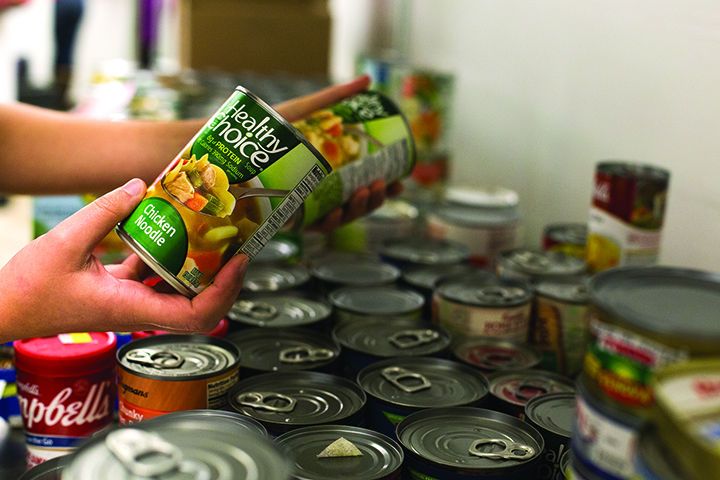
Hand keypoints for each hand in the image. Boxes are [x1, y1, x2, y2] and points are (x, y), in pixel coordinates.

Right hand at [0, 179, 246, 341]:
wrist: (2, 309)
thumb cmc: (27, 290)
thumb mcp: (64, 242)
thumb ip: (106, 212)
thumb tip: (140, 185)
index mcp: (131, 307)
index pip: (196, 315)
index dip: (225, 292)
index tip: (238, 263)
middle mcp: (138, 309)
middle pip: (200, 306)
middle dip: (224, 280)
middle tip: (237, 248)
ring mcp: (131, 301)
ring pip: (181, 291)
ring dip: (201, 268)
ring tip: (214, 237)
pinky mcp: (120, 290)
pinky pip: (156, 276)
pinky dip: (169, 256)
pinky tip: (170, 229)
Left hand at [274, 76, 405, 230]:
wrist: (231, 142)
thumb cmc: (268, 128)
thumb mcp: (306, 111)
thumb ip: (335, 98)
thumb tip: (368, 80)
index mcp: (327, 178)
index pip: (362, 189)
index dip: (384, 191)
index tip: (401, 183)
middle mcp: (317, 196)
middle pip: (354, 206)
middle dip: (374, 200)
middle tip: (381, 184)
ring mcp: (303, 209)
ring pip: (338, 218)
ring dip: (357, 209)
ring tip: (365, 191)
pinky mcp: (285, 218)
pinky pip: (311, 226)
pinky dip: (328, 222)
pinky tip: (337, 212)